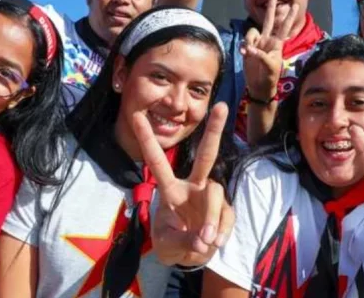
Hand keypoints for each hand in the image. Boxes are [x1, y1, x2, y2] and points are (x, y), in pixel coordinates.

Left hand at [132, 102, 233, 266]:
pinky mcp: (225, 210)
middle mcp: (193, 186)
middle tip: (222, 106)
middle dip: (213, 131)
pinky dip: (221, 232)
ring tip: (204, 240)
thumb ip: (184, 240)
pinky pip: (227, 217)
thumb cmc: (172, 242)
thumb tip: (205, 239)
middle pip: (205, 155)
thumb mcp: (169, 245)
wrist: (189, 258)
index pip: (157, 161)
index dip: (147, 139)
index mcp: (170, 188)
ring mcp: (210, 196)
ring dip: (211, 218)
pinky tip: (215, 243)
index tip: (136, 115)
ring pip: (214, 194)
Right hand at [240, 0, 297, 102]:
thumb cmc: (270, 77)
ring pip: (252, 31)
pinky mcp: (248, 48)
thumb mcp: (269, 66)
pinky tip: (244, 54)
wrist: (259, 85)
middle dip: (271, 8)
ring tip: (248, 52)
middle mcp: (267, 40)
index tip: (296, 5)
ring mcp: (257, 43)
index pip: (284, 27)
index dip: (289, 16)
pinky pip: (244, 42)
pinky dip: (243, 47)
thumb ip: (261, 56)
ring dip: (249, 40)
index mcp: (277, 44)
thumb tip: (250, 49)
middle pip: (269, 20)